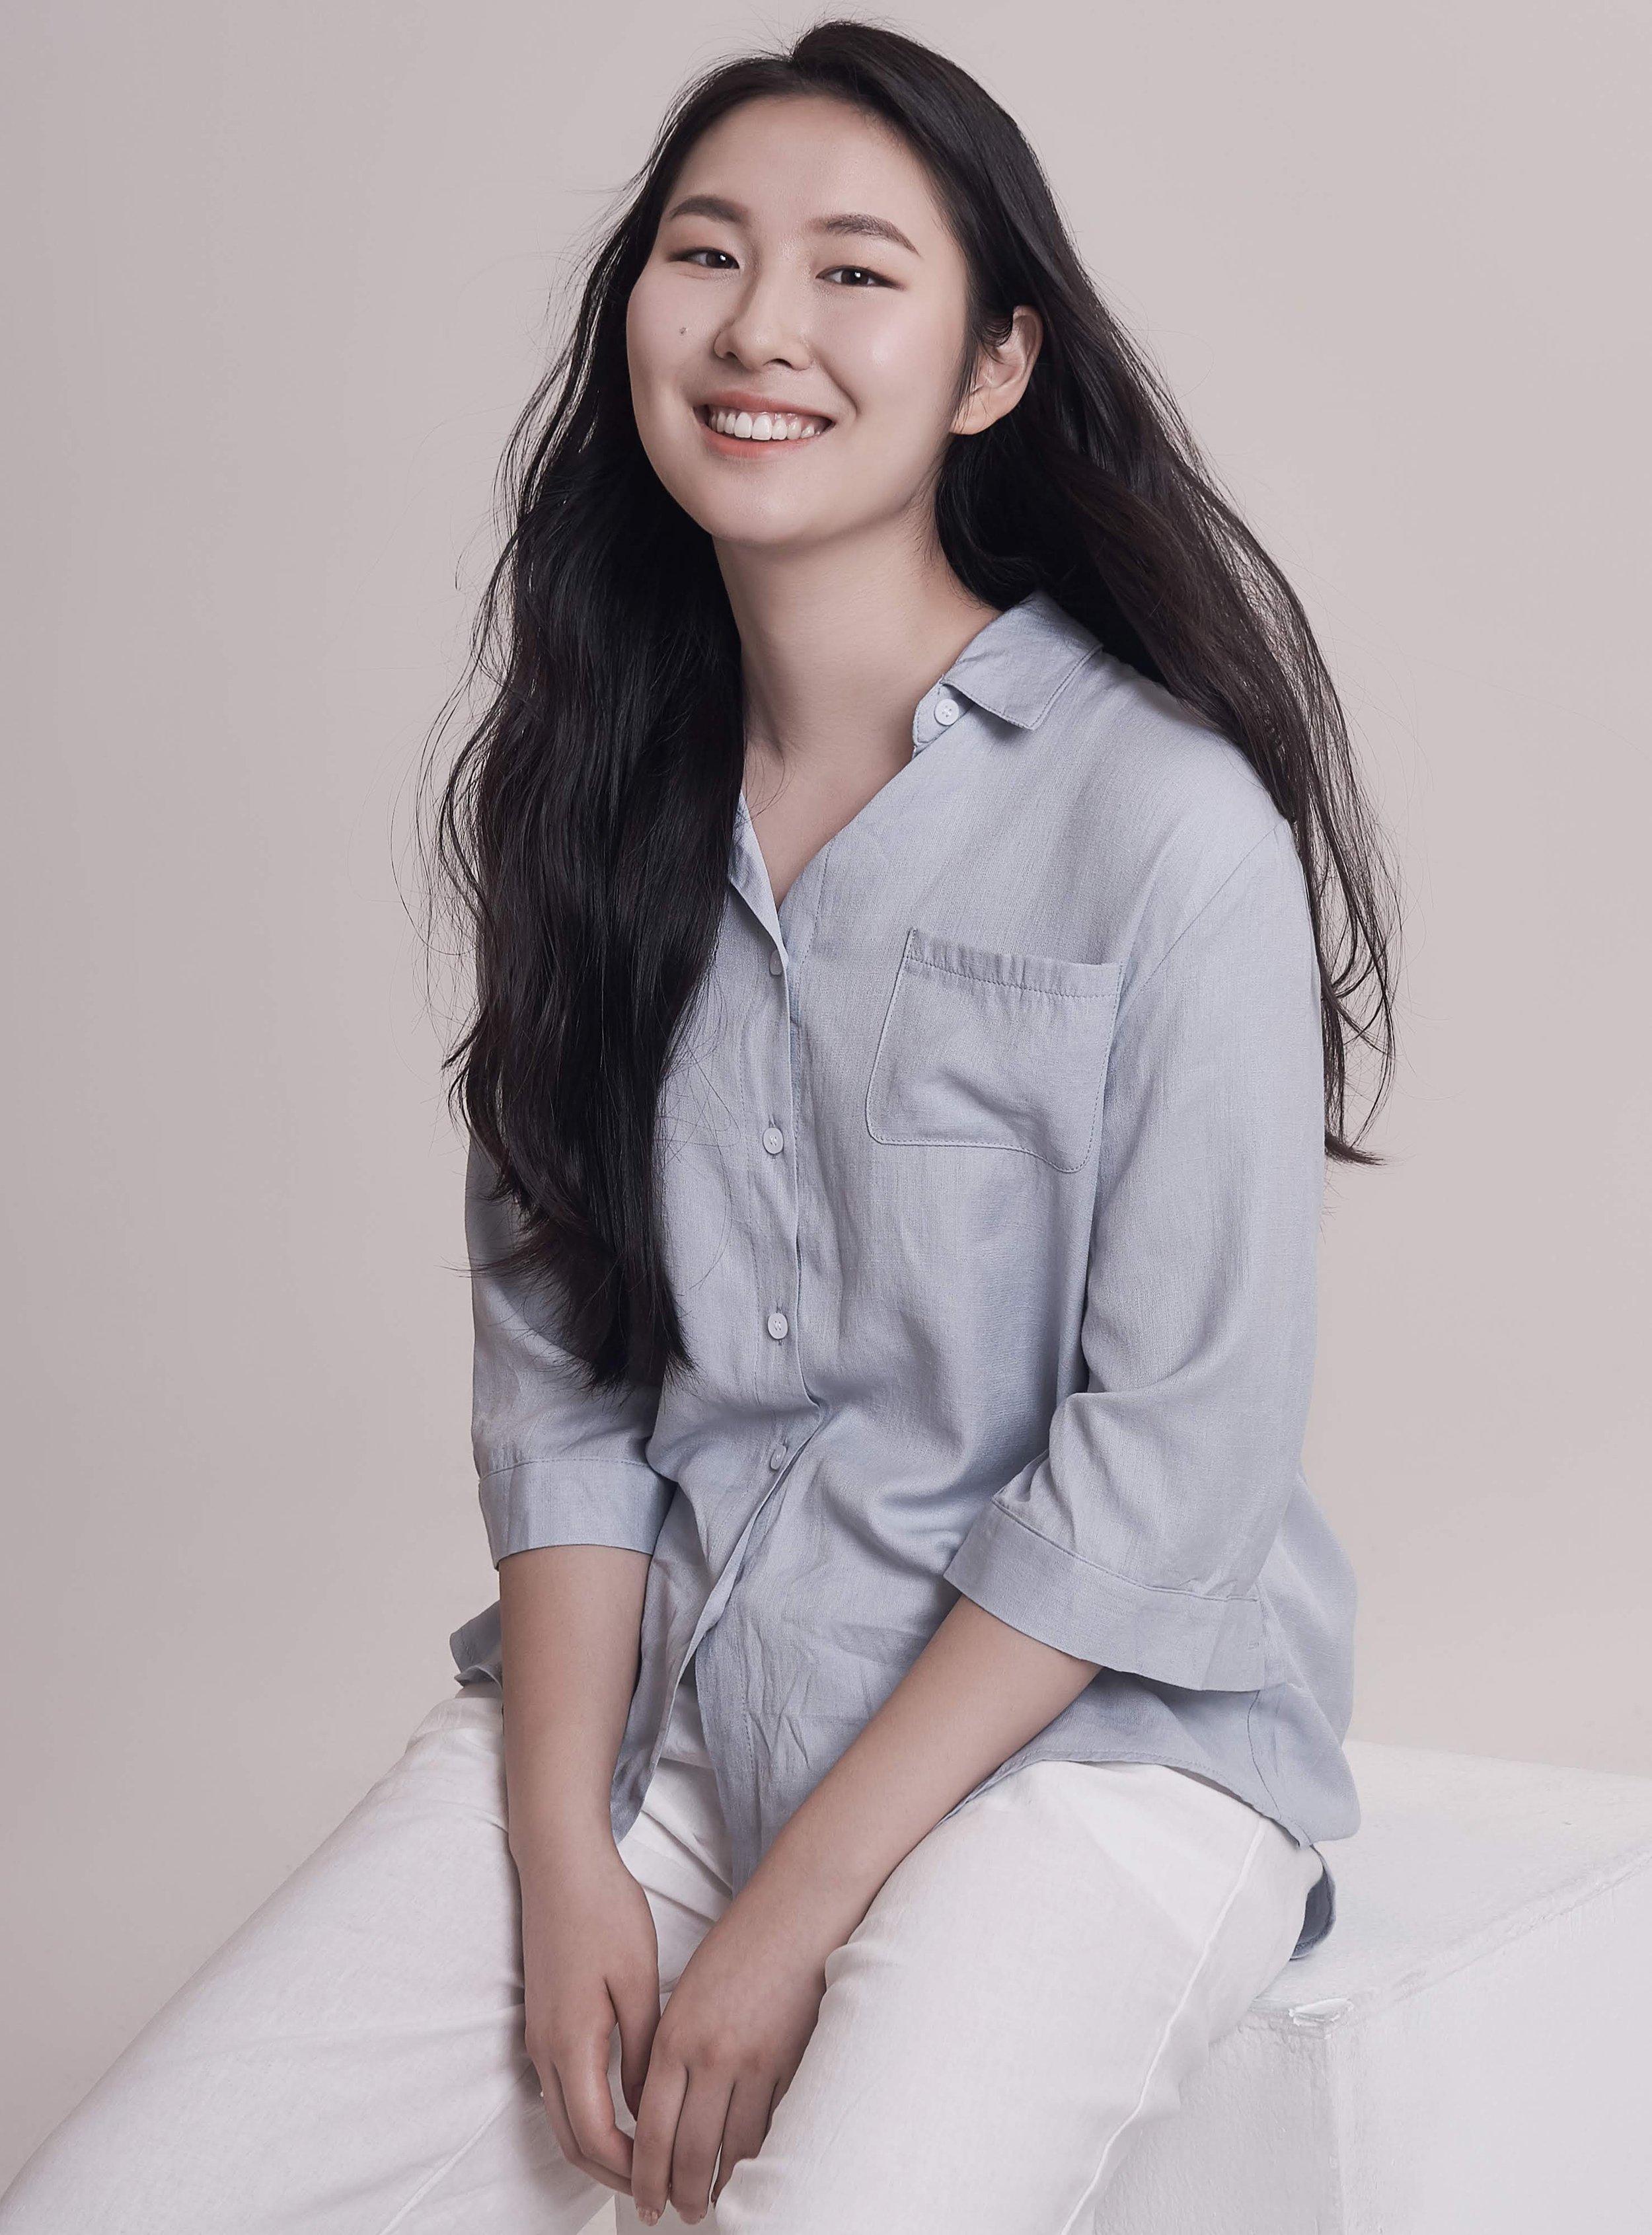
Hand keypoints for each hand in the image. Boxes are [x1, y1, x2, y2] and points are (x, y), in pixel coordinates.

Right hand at [517, 1830, 662, 2194]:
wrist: (560, 1864)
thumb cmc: (603, 1911)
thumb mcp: (639, 1979)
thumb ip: (643, 2049)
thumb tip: (649, 2103)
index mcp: (571, 2042)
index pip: (594, 2137)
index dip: (628, 2169)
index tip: (663, 2181)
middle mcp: (544, 2049)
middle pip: (571, 2141)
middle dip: (612, 2173)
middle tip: (656, 2189)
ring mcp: (537, 2037)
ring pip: (562, 2119)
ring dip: (599, 2149)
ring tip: (645, 2160)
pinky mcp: (542, 2022)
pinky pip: (560, 2091)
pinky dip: (588, 2118)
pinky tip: (623, 2113)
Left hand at [628, 1878, 839, 2223]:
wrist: (799, 1911)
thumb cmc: (740, 1944)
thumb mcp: (687, 1993)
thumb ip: (671, 2050)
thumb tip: (659, 2111)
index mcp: (674, 2037)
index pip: (648, 2130)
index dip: (644, 2178)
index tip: (644, 2201)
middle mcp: (711, 2057)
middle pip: (688, 2152)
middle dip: (678, 2195)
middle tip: (677, 2215)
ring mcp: (756, 2064)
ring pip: (732, 2151)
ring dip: (720, 2186)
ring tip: (714, 2203)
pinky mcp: (793, 2064)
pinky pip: (773, 2127)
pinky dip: (759, 2156)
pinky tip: (751, 2170)